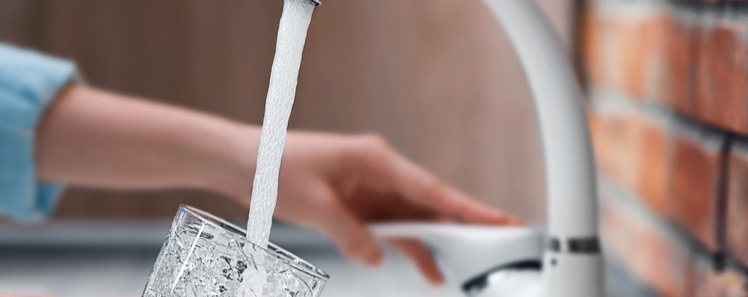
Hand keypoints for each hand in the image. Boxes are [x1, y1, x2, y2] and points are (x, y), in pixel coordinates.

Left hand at [223, 129, 522, 285]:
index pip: (432, 189)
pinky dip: (407, 247)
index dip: (469, 208)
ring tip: (464, 268)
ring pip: (415, 218)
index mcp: (377, 159)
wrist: (244, 162)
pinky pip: (392, 228)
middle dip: (465, 224)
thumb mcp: (315, 205)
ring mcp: (371, 188)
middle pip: (432, 203)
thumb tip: (375, 256)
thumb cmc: (275, 166)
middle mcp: (380, 171)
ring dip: (435, 242)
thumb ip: (350, 234)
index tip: (500, 220)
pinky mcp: (359, 204)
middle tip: (503, 240)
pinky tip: (425, 267)